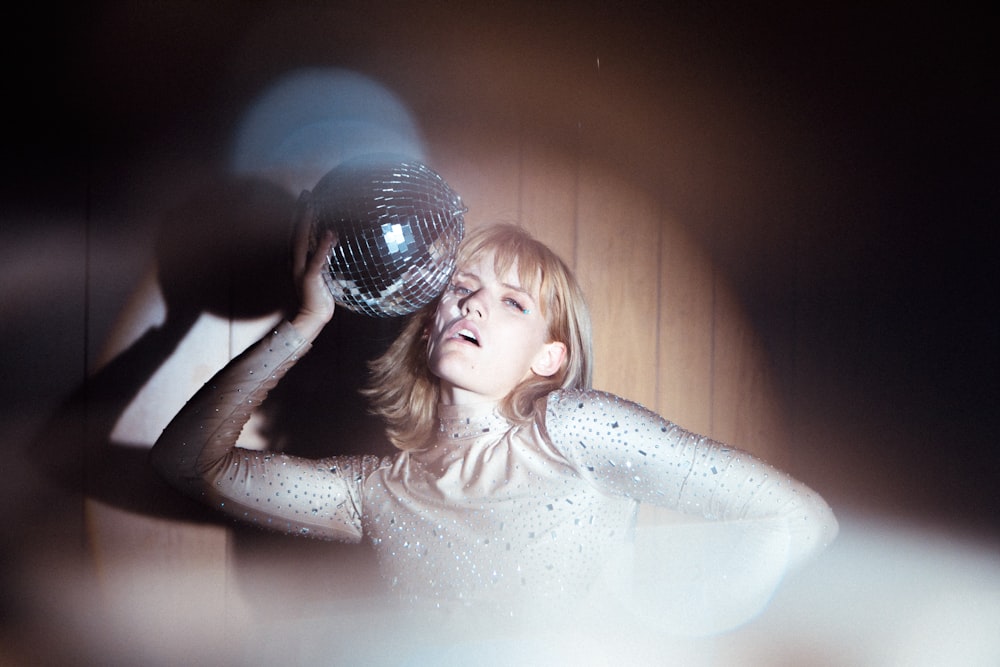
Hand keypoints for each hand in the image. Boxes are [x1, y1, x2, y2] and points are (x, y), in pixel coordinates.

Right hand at [290, 190, 335, 340]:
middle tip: (306, 194)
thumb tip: (334, 244)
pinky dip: (323, 246)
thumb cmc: (320, 297)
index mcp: (298, 260)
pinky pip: (316, 259)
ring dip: (306, 222)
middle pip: (295, 231)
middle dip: (299, 212)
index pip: (297, 233)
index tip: (305, 199)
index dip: (299, 215)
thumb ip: (324, 259)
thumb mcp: (323, 274)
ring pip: (300, 241)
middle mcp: (296, 262)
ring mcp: (300, 269)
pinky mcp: (310, 278)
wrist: (313, 317)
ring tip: (312, 206)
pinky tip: (330, 233)